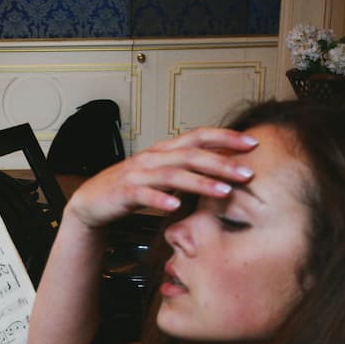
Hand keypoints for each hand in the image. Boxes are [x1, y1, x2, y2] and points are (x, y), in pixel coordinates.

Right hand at [63, 127, 258, 230]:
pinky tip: (175, 206)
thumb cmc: (130, 189)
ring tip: (224, 191)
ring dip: (201, 182)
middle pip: (192, 154)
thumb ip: (186, 170)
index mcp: (164, 150)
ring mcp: (138, 174)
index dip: (226, 137)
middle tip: (248, 173)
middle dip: (222, 162)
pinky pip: (144, 195)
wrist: (92, 201)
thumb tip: (221, 169)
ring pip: (173, 174)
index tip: (252, 144)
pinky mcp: (124, 193)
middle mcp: (153, 157)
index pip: (199, 136)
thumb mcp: (161, 176)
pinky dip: (160, 199)